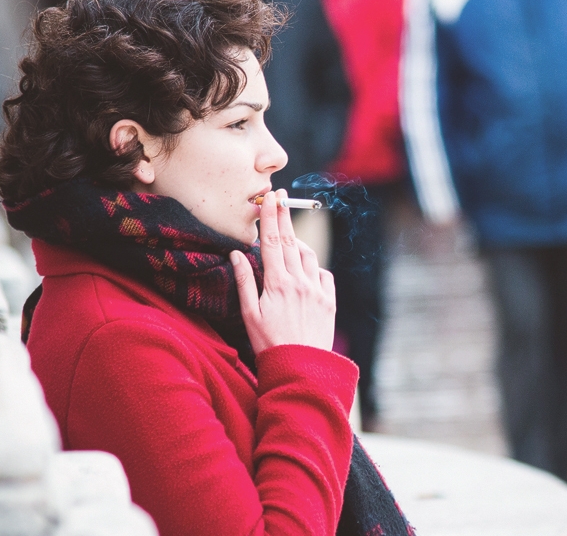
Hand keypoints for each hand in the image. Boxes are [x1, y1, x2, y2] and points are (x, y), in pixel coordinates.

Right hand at [231, 190, 335, 352]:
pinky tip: (307, 268)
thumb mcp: (249, 315)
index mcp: (277, 283)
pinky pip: (324, 274)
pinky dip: (314, 267)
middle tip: (282, 198)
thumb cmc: (269, 344)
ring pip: (308, 256)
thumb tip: (236, 254)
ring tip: (289, 234)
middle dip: (285, 218)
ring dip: (298, 242)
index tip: (270, 198)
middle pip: (291, 242)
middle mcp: (300, 282)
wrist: (301, 369)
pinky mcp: (329, 301)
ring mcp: (317, 290)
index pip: (273, 242)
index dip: (271, 218)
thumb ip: (243, 282)